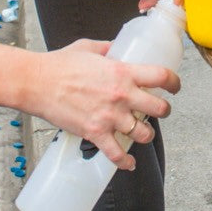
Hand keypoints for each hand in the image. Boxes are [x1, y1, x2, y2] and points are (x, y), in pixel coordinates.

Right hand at [26, 39, 180, 167]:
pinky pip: (117, 154)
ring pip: (143, 133)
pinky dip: (125, 162)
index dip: (174, 82)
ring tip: (142, 132)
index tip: (175, 86)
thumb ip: (107, 48)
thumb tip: (116, 48)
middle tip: (160, 110)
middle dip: (163, 110)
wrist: (36, 82)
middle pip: (160, 108)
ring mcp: (109, 116)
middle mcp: (121, 95)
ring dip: (146, 134)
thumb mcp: (89, 47)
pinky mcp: (95, 132)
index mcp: (122, 72)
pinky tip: (128, 162)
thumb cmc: (58, 65)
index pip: (161, 76)